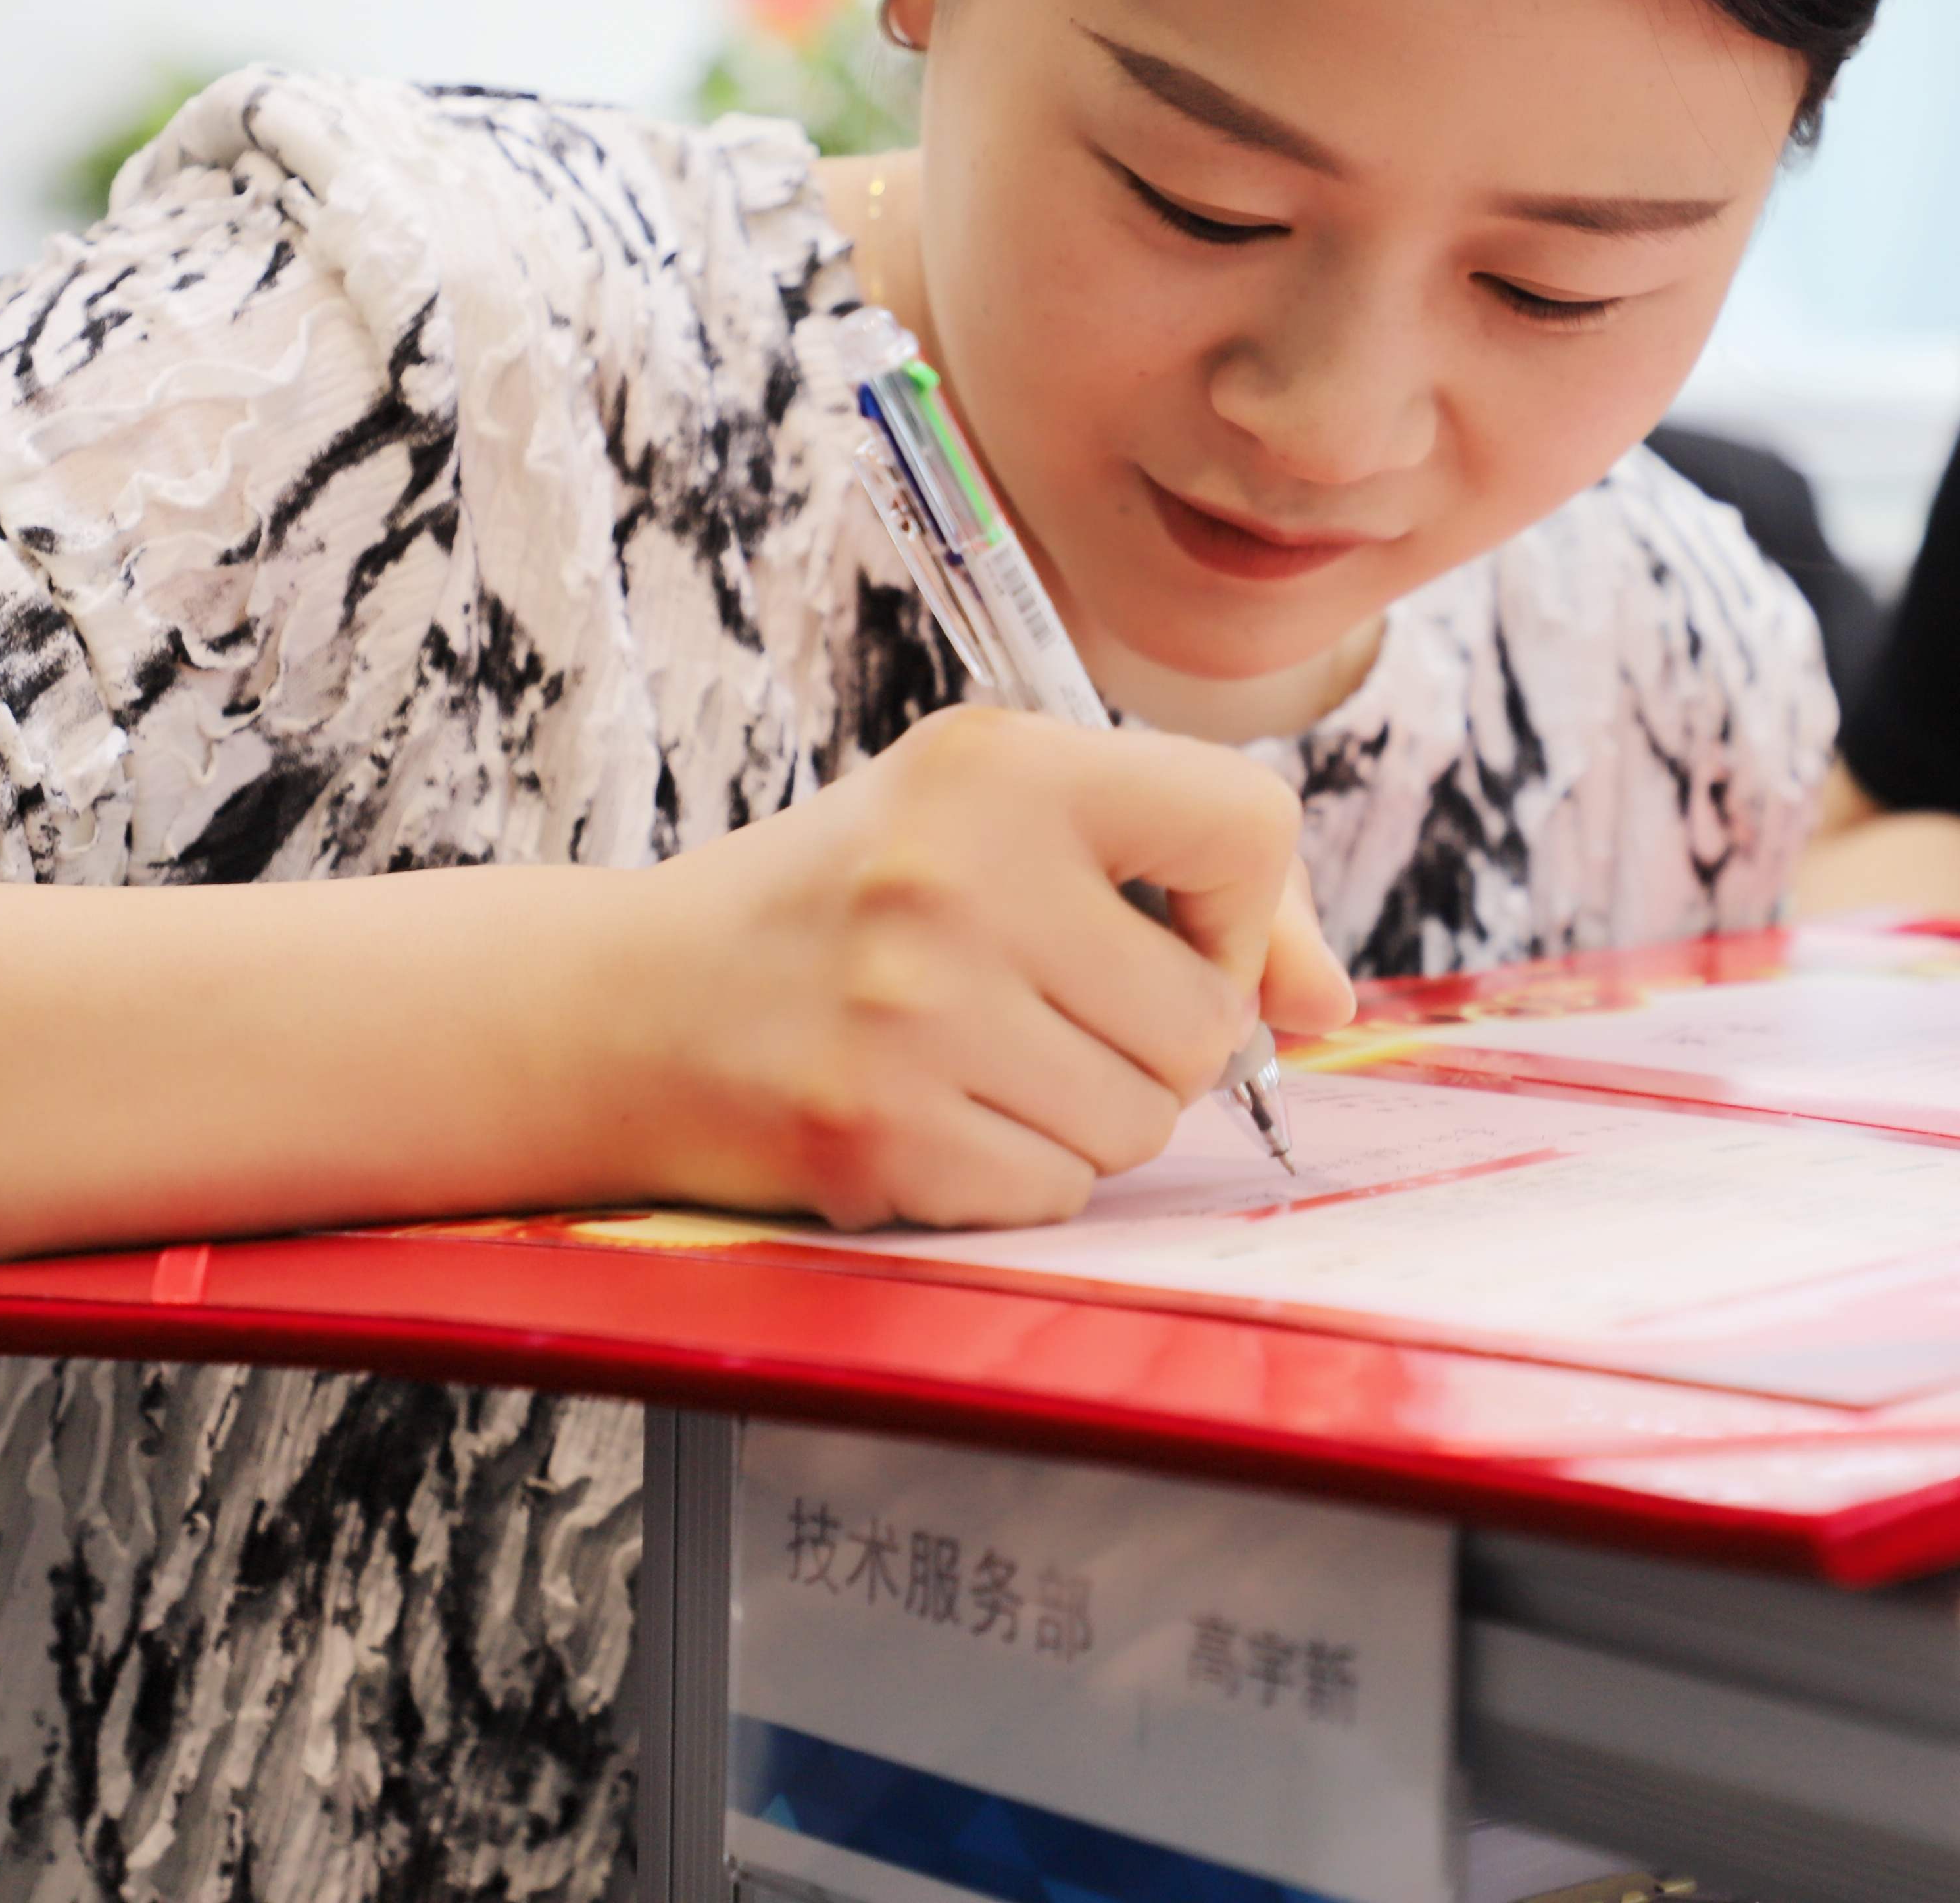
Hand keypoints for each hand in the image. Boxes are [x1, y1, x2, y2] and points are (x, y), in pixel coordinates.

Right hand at [634, 705, 1351, 1229]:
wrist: (630, 1005)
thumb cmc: (849, 905)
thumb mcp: (1000, 825)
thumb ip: (1188, 885)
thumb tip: (1329, 1004)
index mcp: (1001, 766)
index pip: (1245, 825)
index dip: (1241, 907)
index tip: (1170, 928)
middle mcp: (959, 875)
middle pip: (1205, 1019)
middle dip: (1156, 1040)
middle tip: (1043, 1008)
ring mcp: (914, 1011)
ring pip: (1141, 1121)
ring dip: (1088, 1114)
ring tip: (979, 1057)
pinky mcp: (878, 1133)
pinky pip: (1056, 1193)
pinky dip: (1016, 1175)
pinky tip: (933, 1114)